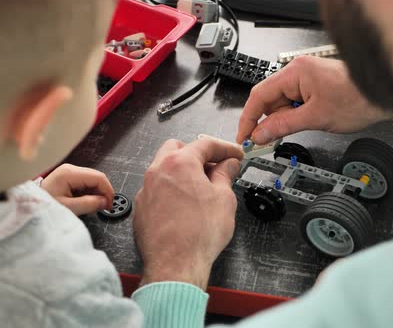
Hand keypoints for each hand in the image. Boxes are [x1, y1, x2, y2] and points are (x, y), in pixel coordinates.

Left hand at [41, 164, 113, 214]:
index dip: (108, 191)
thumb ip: (89, 204)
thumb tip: (105, 202)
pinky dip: (90, 192)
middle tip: (103, 206)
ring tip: (92, 206)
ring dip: (97, 193)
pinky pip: (86, 183)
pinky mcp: (69, 177)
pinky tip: (85, 201)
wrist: (29, 206)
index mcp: (69, 173)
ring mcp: (70, 172)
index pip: (99, 177)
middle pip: (97, 177)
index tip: (109, 204)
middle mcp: (70, 169)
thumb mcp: (68, 208)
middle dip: (103, 192)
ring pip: (93, 180)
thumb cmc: (44, 206)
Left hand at [134, 136, 243, 289]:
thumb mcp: (224, 198)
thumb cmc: (198, 234)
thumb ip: (225, 175)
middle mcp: (158, 171)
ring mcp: (146, 189)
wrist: (175, 264)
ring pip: (165, 168)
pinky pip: (157, 189)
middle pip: (178, 149)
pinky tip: (186, 205)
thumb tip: (228, 165)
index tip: (235, 155)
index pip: (205, 144)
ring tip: (202, 188)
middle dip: (199, 154)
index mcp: (180, 163)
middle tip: (217, 168)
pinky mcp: (142, 208)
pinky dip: (172, 190)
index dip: (225, 148)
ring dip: (183, 172)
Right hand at [237, 56, 392, 144]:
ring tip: (290, 133)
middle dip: (267, 121)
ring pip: (282, 102)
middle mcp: (299, 71)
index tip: (243, 136)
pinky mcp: (315, 86)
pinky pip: (295, 102)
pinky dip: (293, 116)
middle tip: (262, 142)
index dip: (248, 118)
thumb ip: (284, 126)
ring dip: (282, 120)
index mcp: (296, 72)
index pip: (260, 95)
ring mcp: (307, 78)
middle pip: (270, 99)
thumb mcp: (316, 118)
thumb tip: (260, 133)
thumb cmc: (358, 99)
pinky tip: (299, 126)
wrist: (384, 96)